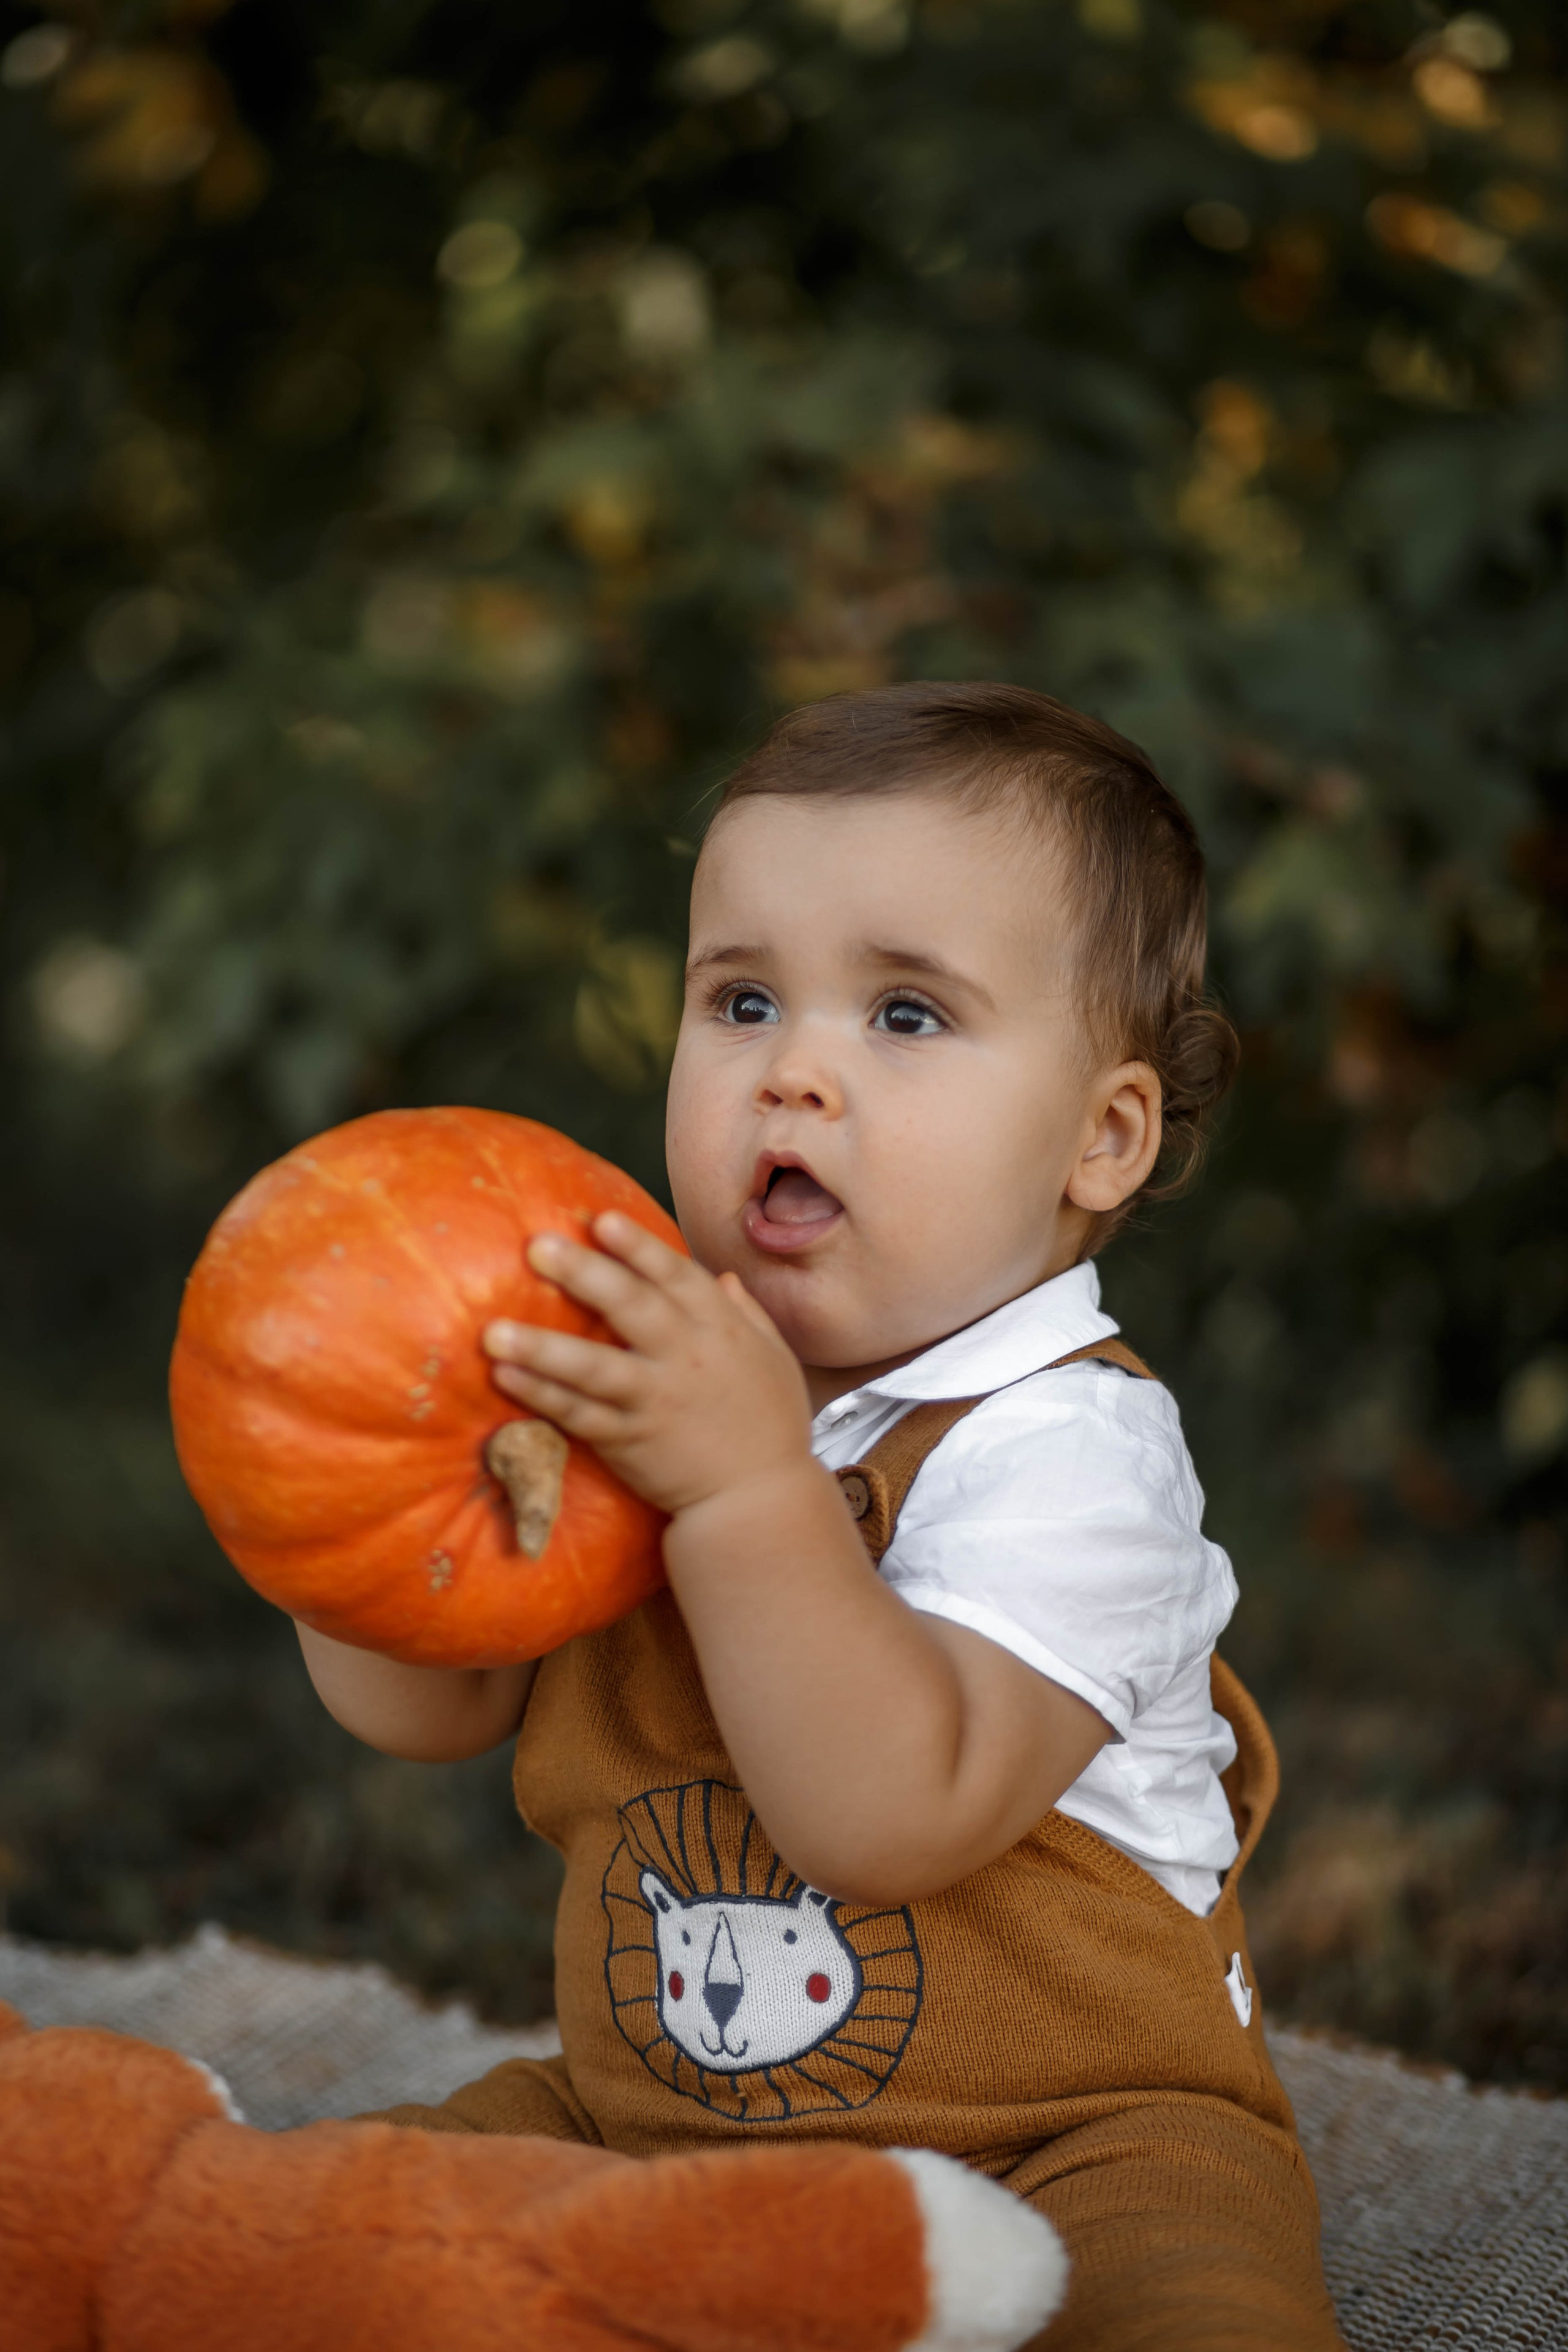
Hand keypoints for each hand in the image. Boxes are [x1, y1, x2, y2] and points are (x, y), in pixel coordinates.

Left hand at [484, 1213, 814, 1519]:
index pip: (677, 1277)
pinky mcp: (630, 1442)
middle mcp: (685, 1359)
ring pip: (594, 1368)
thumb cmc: (770, 1425)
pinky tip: (505, 1376)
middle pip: (631, 1308)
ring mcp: (654, 1402)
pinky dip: (542, 1396)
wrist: (762, 1501)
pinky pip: (579, 1416)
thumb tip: (722, 1277)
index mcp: (720, 1330)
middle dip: (584, 1274)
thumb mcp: (773, 1359)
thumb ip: (746, 1315)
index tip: (601, 1219)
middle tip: (536, 1246)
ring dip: (543, 1347)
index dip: (639, 1247)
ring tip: (493, 1330)